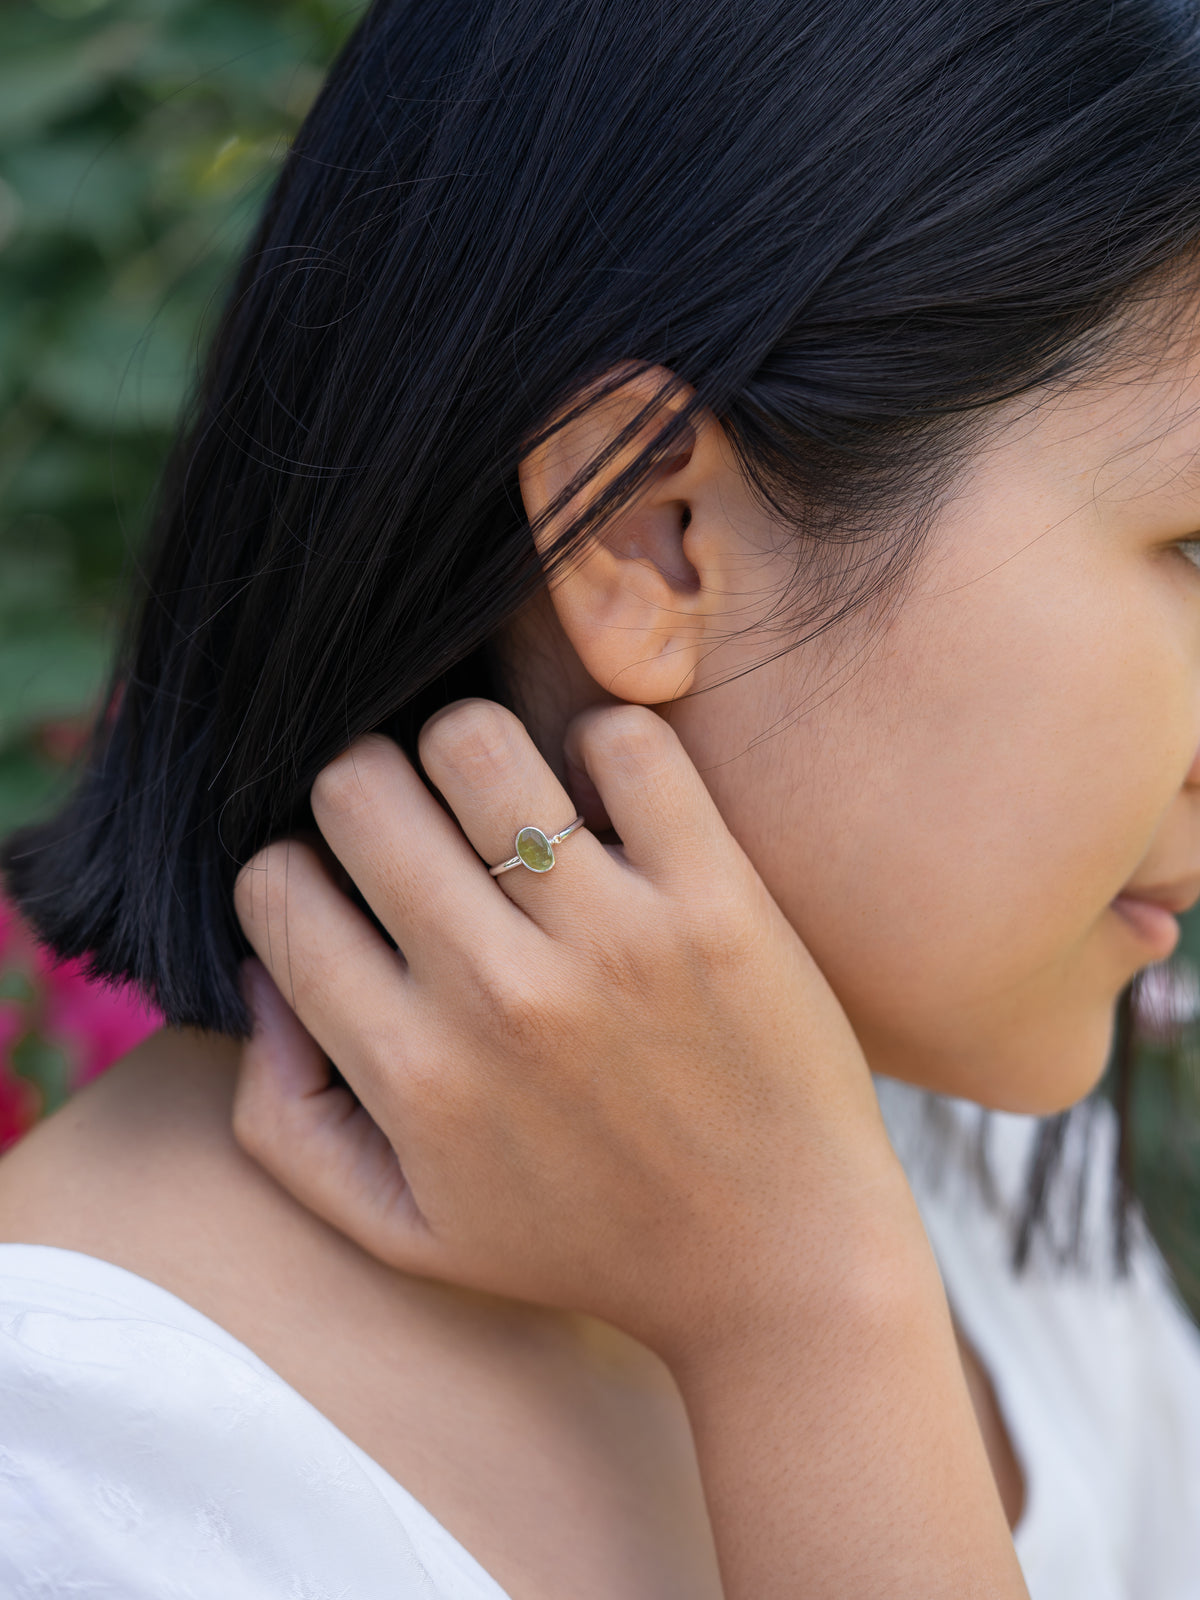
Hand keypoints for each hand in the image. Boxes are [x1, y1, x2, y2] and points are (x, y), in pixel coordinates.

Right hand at [232, 699, 908, 1360]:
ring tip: (508, 802)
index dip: (296, 869)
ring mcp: (612, 941)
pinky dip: (607, 745)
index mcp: (413, 1074)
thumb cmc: (588, 1243)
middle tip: (425, 831)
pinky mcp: (717, 900)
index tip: (353, 890)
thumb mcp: (405, 1230)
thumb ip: (287, 1121)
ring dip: (472, 750)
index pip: (274, 888)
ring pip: (474, 742)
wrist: (781, 1271)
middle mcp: (498, 997)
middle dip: (367, 790)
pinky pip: (628, 744)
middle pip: (357, 789)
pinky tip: (611, 804)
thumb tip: (258, 979)